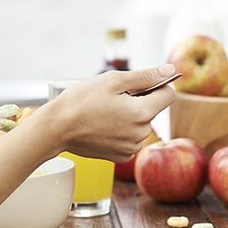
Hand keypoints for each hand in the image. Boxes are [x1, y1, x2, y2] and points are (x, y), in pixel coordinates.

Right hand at [43, 65, 175, 161]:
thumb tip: (171, 71)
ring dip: (130, 115)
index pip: (168, 94)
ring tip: (105, 112)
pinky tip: (103, 125)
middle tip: (112, 98)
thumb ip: (146, 76)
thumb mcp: (113, 80)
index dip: (156, 85)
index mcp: (142, 113)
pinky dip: (121, 130)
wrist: (56, 128)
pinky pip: (130, 138)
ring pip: (141, 124)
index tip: (137, 84)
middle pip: (152, 109)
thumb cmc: (82, 101)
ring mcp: (131, 148)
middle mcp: (141, 134)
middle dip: (139, 100)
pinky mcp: (120, 156)